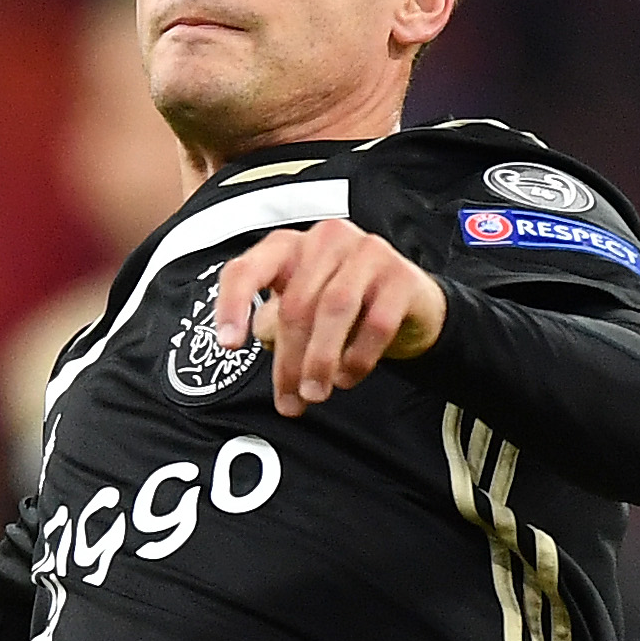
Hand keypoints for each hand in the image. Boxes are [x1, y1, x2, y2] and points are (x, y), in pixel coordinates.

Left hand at [212, 218, 447, 417]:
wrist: (410, 302)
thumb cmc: (345, 303)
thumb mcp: (301, 309)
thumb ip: (274, 323)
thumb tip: (260, 338)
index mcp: (289, 246)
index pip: (247, 269)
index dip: (232, 305)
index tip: (228, 344)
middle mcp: (326, 239)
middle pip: (295, 304)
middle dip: (289, 361)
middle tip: (289, 401)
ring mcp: (367, 252)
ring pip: (334, 310)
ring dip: (320, 361)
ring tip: (315, 393)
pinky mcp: (401, 276)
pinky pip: (375, 323)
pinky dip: (357, 358)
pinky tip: (347, 376)